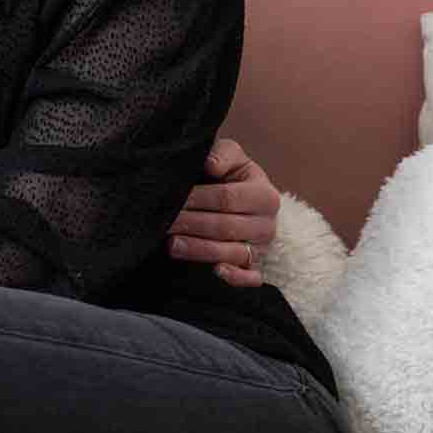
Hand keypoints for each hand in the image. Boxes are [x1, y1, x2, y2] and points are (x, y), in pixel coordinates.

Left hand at [168, 138, 279, 288]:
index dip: (199, 198)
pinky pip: (250, 277)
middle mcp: (267, 224)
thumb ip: (222, 154)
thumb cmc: (230, 174)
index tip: (174, 198)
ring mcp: (261, 248)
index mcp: (265, 195)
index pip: (228, 198)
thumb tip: (211, 164)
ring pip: (232, 252)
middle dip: (192, 224)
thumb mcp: (230, 156)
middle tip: (164, 222)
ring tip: (172, 245)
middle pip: (226, 227)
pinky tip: (217, 272)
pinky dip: (236, 277)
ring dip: (201, 250)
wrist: (241, 197)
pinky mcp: (254, 267)